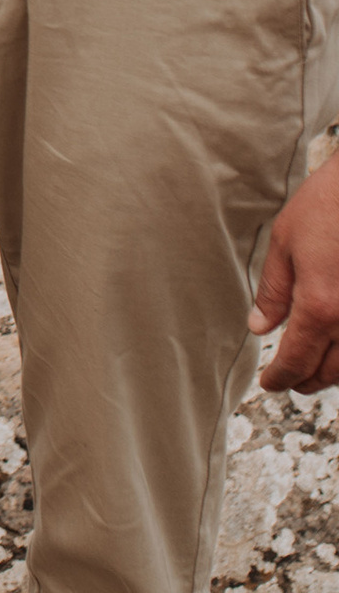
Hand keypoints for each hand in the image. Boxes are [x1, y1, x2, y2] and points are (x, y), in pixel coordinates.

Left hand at [252, 149, 338, 392]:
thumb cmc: (327, 208)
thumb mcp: (285, 244)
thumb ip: (273, 291)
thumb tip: (260, 327)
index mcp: (320, 307)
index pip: (297, 360)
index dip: (281, 377)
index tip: (269, 384)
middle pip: (331, 371)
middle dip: (308, 381)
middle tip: (290, 383)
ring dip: (334, 374)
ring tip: (314, 371)